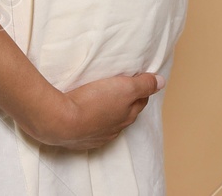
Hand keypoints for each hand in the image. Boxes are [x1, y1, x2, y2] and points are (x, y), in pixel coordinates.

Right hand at [26, 72, 162, 150]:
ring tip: (100, 100)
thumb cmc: (92, 102)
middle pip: (125, 114)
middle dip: (126, 103)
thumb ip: (144, 84)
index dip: (140, 90)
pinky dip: (91, 122)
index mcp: (126, 116)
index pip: (140, 102)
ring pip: (107, 123)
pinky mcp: (78, 140)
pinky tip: (84, 115)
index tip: (136, 80)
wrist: (59, 122)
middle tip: (121, 89)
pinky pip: (90, 131)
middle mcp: (114, 129)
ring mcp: (96, 136)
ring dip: (107, 113)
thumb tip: (161, 82)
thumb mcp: (124, 87)